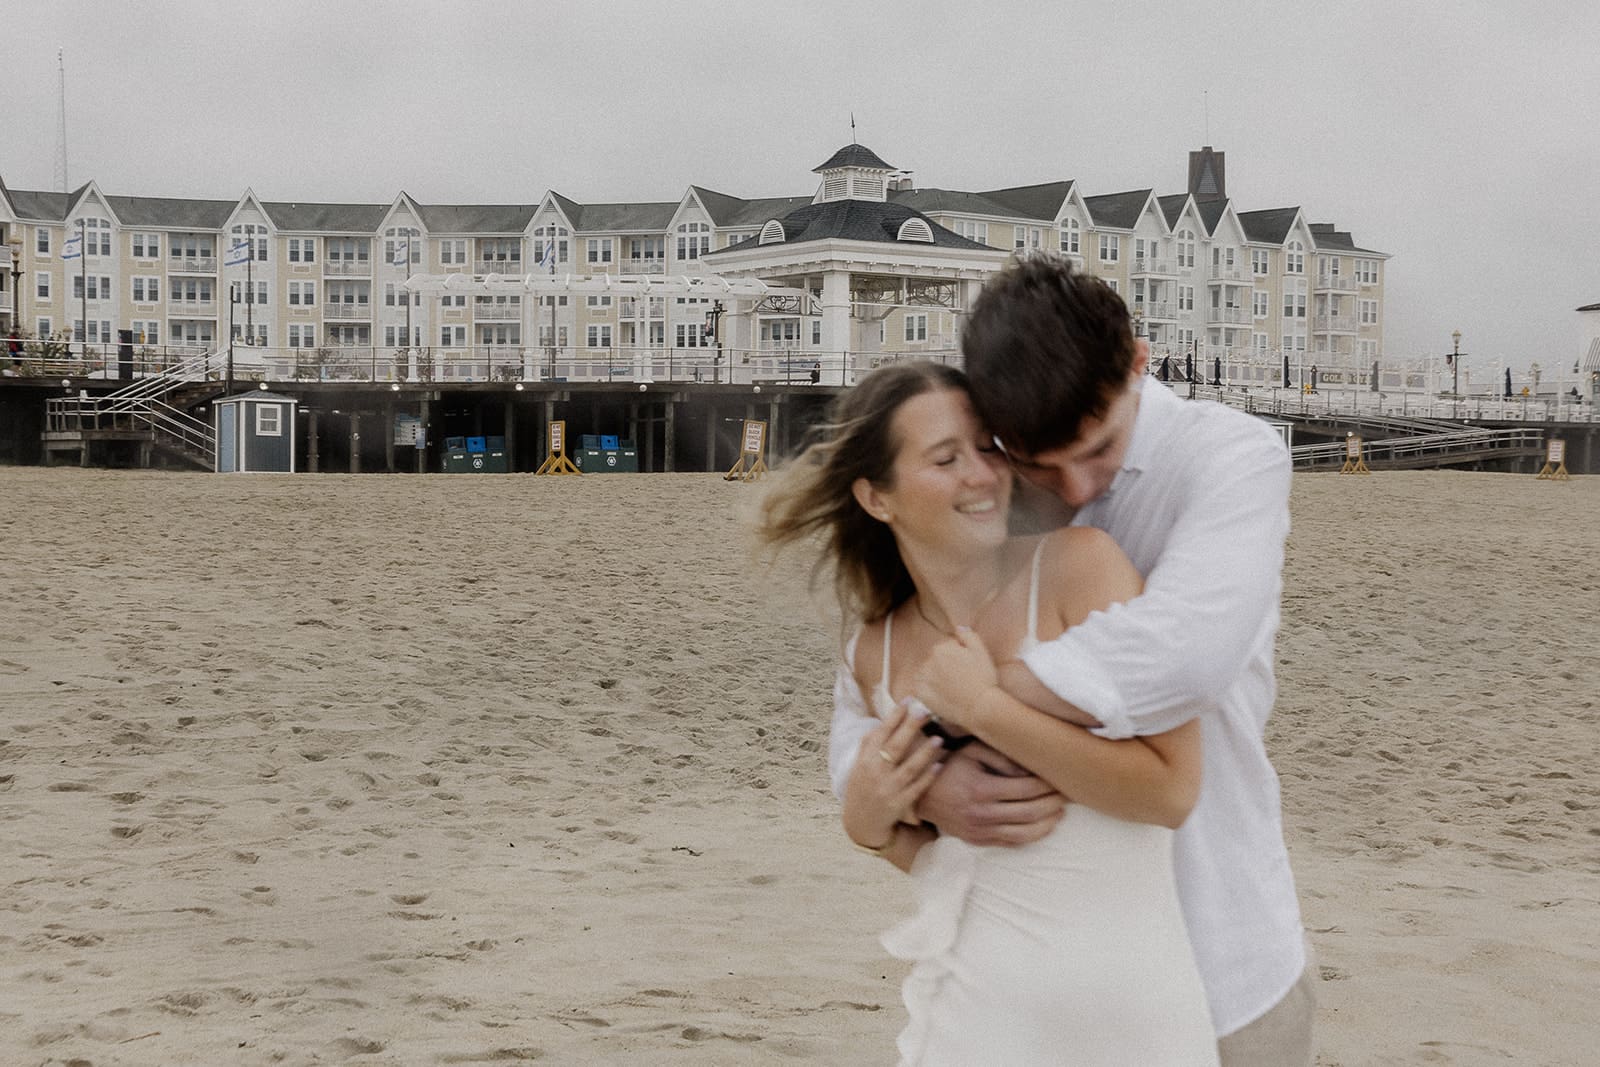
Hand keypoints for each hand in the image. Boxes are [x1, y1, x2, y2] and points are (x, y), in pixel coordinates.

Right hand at [841, 700, 943, 849]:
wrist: (861, 821)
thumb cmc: (863, 785)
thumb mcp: (860, 763)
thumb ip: (870, 743)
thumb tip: (885, 719)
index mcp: (865, 759)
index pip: (880, 733)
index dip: (894, 717)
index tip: (908, 701)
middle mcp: (875, 772)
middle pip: (895, 747)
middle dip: (910, 728)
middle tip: (925, 711)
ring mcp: (888, 789)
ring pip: (909, 768)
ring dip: (925, 753)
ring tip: (939, 739)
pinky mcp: (900, 804)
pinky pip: (917, 788)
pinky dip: (928, 777)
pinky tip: (940, 765)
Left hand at [914, 626, 998, 727]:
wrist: (980, 707)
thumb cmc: (983, 678)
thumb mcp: (981, 650)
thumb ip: (968, 635)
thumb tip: (958, 628)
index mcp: (941, 648)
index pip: (946, 649)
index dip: (958, 658)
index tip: (966, 668)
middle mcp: (928, 661)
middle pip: (935, 661)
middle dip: (945, 667)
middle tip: (960, 680)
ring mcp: (923, 678)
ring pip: (927, 674)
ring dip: (934, 678)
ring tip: (951, 688)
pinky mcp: (921, 694)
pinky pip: (921, 689)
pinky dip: (928, 691)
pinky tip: (942, 695)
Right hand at [914, 741, 1064, 846]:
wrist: (920, 794)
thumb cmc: (949, 766)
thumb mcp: (972, 751)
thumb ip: (1002, 757)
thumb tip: (1031, 770)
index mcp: (981, 789)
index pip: (1026, 790)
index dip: (1048, 786)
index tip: (1060, 779)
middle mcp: (981, 814)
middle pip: (1030, 813)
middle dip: (1053, 803)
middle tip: (1067, 794)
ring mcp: (979, 831)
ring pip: (1024, 834)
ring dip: (1047, 824)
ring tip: (1060, 812)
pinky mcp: (978, 841)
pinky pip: (1011, 843)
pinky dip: (1031, 836)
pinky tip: (1043, 826)